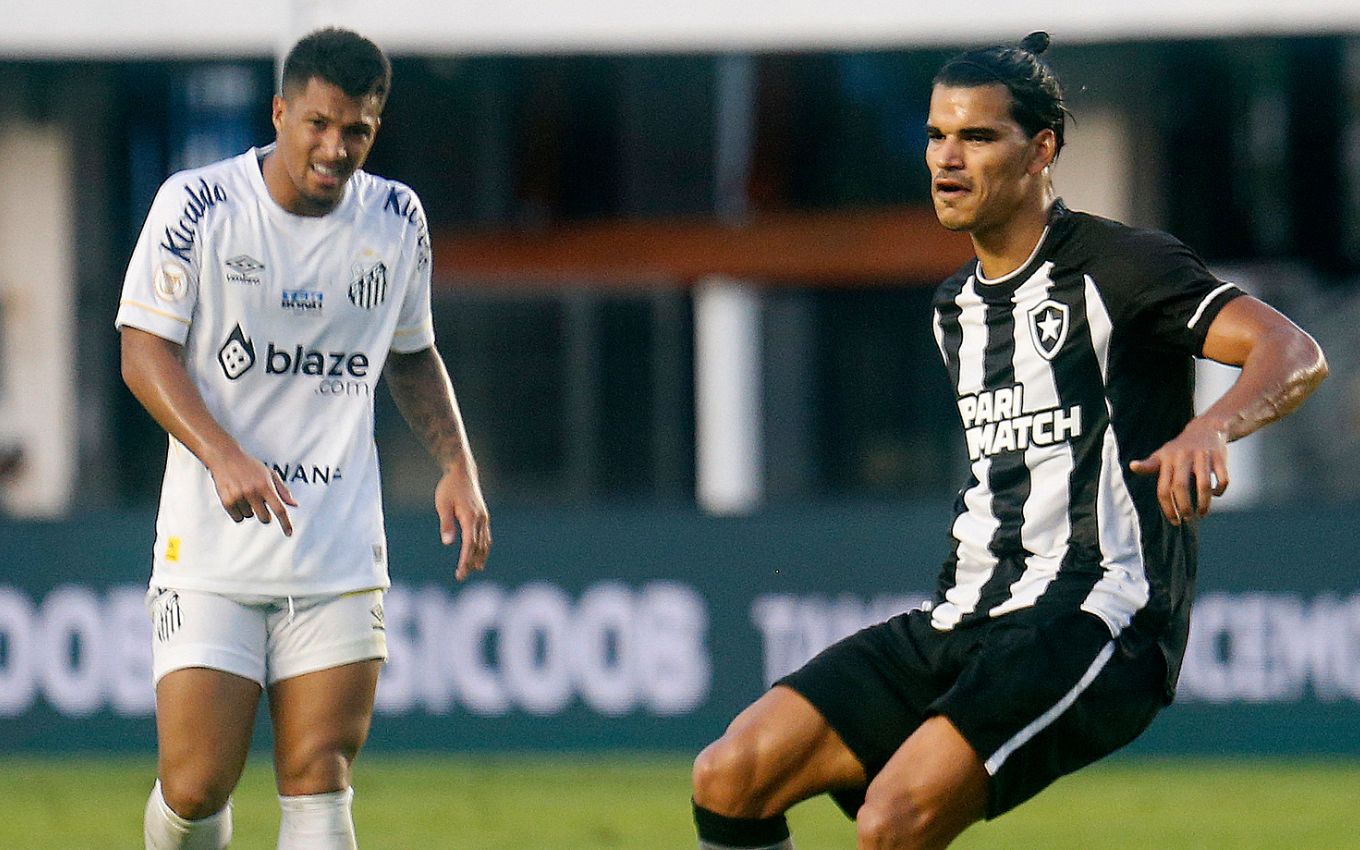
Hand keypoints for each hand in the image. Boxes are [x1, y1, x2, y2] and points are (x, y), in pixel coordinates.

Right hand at [208, 448, 297, 535]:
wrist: (225, 457)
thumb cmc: (250, 466)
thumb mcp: (269, 474)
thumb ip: (283, 491)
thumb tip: (294, 505)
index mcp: (265, 486)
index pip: (279, 509)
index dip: (285, 523)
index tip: (289, 533)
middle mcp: (253, 492)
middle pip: (265, 518)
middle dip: (265, 515)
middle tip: (259, 503)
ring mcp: (239, 497)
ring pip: (249, 517)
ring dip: (249, 510)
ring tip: (244, 494)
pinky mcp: (227, 501)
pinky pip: (237, 518)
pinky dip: (238, 512)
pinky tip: (236, 498)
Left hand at [435, 464, 490, 580]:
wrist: (462, 471)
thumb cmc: (449, 487)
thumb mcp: (443, 505)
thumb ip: (446, 524)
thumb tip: (448, 543)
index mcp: (471, 518)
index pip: (469, 545)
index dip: (465, 561)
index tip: (460, 573)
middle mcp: (480, 519)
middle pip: (478, 547)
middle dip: (471, 562)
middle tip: (461, 576)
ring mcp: (484, 517)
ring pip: (485, 542)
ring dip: (480, 556)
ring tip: (474, 569)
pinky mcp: (483, 515)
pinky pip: (486, 535)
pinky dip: (483, 547)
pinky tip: (480, 553)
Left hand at [1129, 421, 1228, 525]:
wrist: (1206, 428)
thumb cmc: (1179, 448)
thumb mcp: (1162, 455)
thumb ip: (1149, 465)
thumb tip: (1132, 466)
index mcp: (1167, 460)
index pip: (1163, 488)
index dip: (1168, 508)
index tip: (1174, 521)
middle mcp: (1183, 457)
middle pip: (1181, 487)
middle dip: (1183, 507)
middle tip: (1187, 518)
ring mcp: (1202, 456)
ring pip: (1204, 485)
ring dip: (1204, 503)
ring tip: (1202, 513)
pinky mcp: (1219, 456)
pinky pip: (1222, 479)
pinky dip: (1219, 491)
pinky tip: (1215, 495)